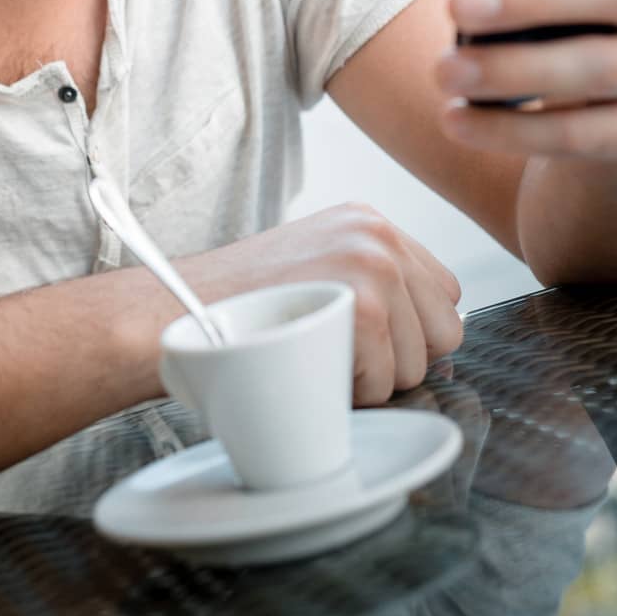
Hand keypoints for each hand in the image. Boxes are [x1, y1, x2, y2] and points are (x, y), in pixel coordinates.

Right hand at [181, 204, 463, 405]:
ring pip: (419, 363)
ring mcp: (374, 265)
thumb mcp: (311, 265)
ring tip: (313, 356)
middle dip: (401, 359)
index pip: (442, 293)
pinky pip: (385, 382)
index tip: (361, 343)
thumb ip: (367, 281)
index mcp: (369, 221)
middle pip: (444, 329)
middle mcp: (379, 233)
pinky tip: (304, 365)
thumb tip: (425, 336)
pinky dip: (348, 394)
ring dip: (372, 380)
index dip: (408, 333)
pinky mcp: (365, 306)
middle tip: (338, 356)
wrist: (171, 310)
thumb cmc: (234, 305)